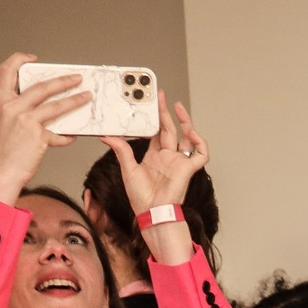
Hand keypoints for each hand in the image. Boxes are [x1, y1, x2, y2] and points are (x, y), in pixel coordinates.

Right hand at [0, 53, 89, 204]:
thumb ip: (20, 112)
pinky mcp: (38, 135)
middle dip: (62, 81)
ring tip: (86, 97)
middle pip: (41, 86)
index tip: (32, 58)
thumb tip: (44, 107)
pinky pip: (59, 133)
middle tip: (76, 78)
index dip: (19, 60)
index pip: (6, 71)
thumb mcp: (6, 123)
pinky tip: (72, 136)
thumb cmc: (6, 151)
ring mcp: (25, 120)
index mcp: (1, 101)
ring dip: (75, 100)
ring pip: (56, 106)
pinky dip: (67, 136)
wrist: (2, 172)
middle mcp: (12, 107)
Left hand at [105, 91, 208, 212]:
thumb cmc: (141, 197)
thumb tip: (106, 135)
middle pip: (169, 129)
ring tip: (179, 107)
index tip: (148, 104)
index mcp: (154, 157)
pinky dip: (200, 143)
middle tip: (160, 95)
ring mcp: (179, 162)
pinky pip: (201, 154)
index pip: (155, 132)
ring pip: (187, 137)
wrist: (152, 212)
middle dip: (166, 112)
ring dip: (185, 122)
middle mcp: (168, 157)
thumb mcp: (127, 168)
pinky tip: (192, 132)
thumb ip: (121, 150)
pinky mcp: (189, 169)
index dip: (153, 118)